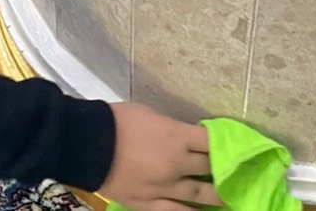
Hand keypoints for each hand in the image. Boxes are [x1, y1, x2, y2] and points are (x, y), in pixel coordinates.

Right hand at [97, 103, 219, 210]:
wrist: (85, 143)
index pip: (212, 142)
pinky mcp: (148, 204)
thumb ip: (171, 128)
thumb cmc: (115, 120)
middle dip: (220, 168)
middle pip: (210, 168)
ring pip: (201, 195)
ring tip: (226, 197)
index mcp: (177, 136)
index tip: (230, 147)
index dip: (223, 144)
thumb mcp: (148, 113)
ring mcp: (164, 187)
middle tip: (230, 171)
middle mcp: (177, 163)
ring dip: (216, 195)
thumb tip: (183, 137)